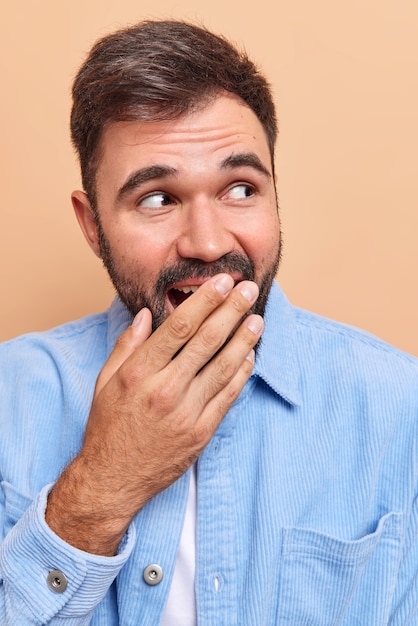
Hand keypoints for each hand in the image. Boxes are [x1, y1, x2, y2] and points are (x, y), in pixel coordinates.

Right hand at [46, 274, 262, 554]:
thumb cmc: (108, 427)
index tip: (222, 283)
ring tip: (258, 320)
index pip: (180, 327)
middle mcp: (165, 389)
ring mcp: (187, 412)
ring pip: (224, 367)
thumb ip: (126, 346)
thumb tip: (143, 314)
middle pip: (207, 341)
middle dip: (231, 311)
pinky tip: (250, 356)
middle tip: (248, 290)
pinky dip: (241, 374)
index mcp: (139, 372)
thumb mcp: (105, 382)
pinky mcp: (202, 433)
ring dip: (244, 340)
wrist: (113, 479)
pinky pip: (228, 397)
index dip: (205, 301)